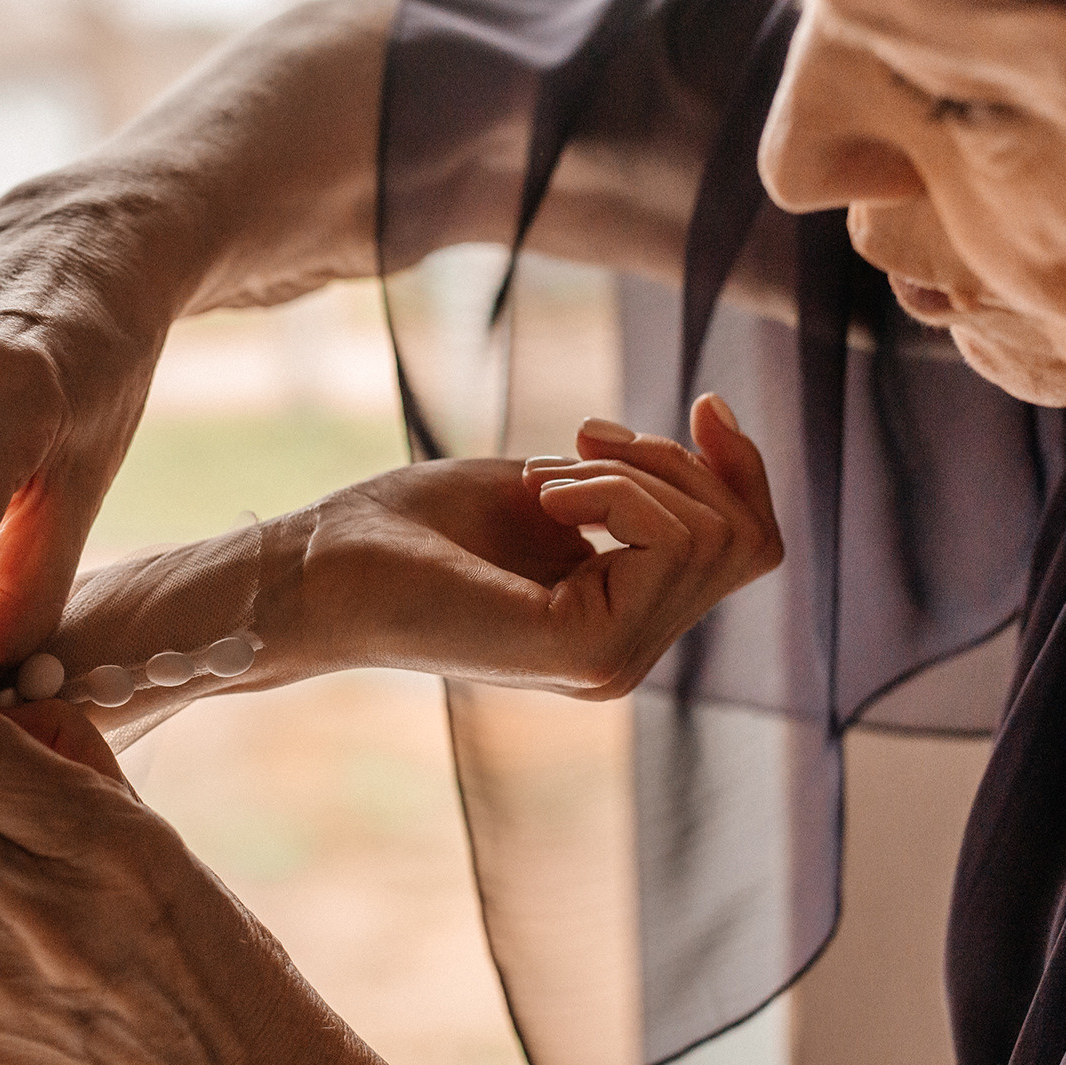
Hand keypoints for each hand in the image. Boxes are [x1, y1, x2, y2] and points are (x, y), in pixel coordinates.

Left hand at [299, 394, 780, 697]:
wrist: (318, 565)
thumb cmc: (410, 524)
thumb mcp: (552, 484)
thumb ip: (633, 484)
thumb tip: (721, 436)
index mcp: (619, 621)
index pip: (747, 549)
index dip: (743, 468)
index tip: (702, 403)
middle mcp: (626, 654)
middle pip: (744, 538)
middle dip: (675, 462)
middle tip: (576, 446)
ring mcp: (611, 661)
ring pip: (710, 535)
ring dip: (630, 472)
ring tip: (543, 477)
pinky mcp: (585, 651)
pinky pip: (669, 543)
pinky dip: (613, 490)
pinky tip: (541, 494)